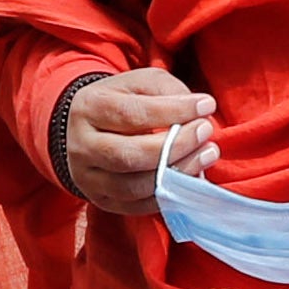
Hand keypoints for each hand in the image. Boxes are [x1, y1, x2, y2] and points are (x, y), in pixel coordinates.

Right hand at [59, 67, 213, 216]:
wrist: (83, 130)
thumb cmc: (120, 102)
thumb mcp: (139, 83)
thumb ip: (167, 90)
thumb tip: (199, 110)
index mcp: (89, 108)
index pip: (131, 114)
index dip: (172, 112)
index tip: (205, 106)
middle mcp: (82, 146)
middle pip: (130, 155)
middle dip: (176, 146)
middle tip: (205, 132)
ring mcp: (88, 178)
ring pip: (134, 186)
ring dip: (178, 173)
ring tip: (206, 155)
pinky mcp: (101, 201)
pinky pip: (138, 206)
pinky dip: (169, 195)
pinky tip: (191, 177)